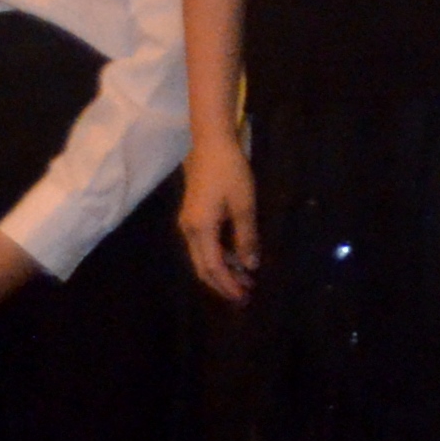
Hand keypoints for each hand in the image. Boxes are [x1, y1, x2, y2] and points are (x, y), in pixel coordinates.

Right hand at [177, 137, 258, 301]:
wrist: (210, 143)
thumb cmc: (230, 172)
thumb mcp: (244, 206)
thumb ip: (246, 238)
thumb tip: (251, 266)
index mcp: (200, 230)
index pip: (213, 268)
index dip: (228, 285)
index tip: (244, 297)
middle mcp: (189, 230)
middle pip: (203, 267)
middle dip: (223, 283)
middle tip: (244, 295)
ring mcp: (188, 223)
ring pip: (203, 257)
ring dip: (223, 269)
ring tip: (245, 278)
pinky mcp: (193, 215)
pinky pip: (204, 245)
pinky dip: (219, 255)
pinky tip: (235, 257)